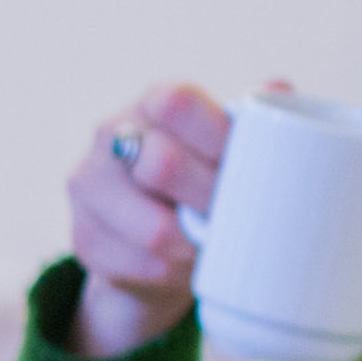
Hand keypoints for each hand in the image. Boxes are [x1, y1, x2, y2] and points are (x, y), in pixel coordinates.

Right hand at [63, 83, 240, 357]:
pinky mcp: (83, 237)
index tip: (244, 165)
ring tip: (213, 247)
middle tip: (236, 216)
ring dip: (193, 245)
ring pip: (151, 228)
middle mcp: (110, 136)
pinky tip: (185, 266)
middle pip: (162, 164)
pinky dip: (171, 273)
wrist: (155, 248)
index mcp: (151, 104)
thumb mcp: (227, 149)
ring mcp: (89, 186)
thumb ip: (251, 120)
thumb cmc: (201, 186)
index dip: (216, 136)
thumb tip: (278, 87)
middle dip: (210, 199)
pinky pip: (136, 264)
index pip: (176, 102)